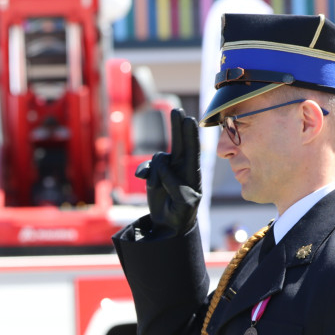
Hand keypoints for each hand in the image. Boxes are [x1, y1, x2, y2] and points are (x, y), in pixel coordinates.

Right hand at [134, 108, 201, 237]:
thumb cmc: (182, 214)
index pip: (192, 150)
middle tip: (177, 110)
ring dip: (154, 171)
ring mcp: (167, 170)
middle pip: (179, 143)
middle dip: (177, 126)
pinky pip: (146, 167)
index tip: (189, 119)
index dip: (190, 134)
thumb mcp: (184, 202)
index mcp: (192, 173)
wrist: (168, 224)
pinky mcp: (154, 174)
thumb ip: (175, 183)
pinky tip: (142, 178)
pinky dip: (143, 172)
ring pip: (158, 157)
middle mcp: (181, 167)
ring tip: (156, 187)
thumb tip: (162, 165)